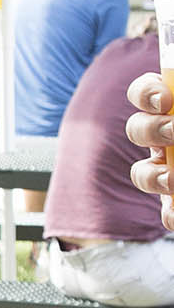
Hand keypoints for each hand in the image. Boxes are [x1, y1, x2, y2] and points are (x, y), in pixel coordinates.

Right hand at [125, 72, 173, 229]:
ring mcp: (171, 172)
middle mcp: (170, 139)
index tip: (165, 100)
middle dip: (150, 131)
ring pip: (144, 174)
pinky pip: (168, 213)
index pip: (147, 92)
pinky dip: (172, 215)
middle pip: (138, 130)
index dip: (146, 93)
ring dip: (153, 176)